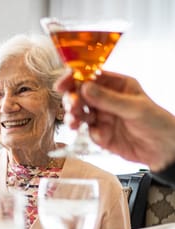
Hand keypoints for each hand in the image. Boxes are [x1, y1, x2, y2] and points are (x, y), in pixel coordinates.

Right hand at [55, 70, 174, 170]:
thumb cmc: (158, 123)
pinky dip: (89, 132)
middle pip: (80, 95)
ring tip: (74, 122)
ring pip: (79, 113)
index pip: (91, 76)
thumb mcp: (134, 108)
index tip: (63, 84)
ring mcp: (103, 116)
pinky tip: (99, 136)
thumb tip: (84, 88)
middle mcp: (107, 99)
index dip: (74, 78)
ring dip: (74, 116)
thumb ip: (108, 99)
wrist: (165, 151)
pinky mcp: (101, 134)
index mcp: (117, 86)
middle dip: (72, 100)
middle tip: (72, 107)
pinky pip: (87, 131)